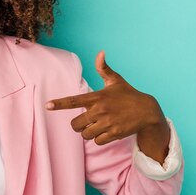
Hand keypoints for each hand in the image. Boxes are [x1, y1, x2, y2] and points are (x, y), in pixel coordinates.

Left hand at [45, 51, 168, 149]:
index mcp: (97, 97)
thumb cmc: (128, 95)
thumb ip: (104, 69)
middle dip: (77, 125)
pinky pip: (97, 141)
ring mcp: (107, 123)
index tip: (47, 105)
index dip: (60, 103)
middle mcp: (100, 110)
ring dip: (88, 133)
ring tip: (96, 126)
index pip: (74, 101)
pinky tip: (105, 132)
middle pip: (75, 124)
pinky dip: (98, 139)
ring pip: (85, 134)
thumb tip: (100, 53)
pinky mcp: (114, 133)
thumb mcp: (116, 81)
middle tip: (85, 121)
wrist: (148, 111)